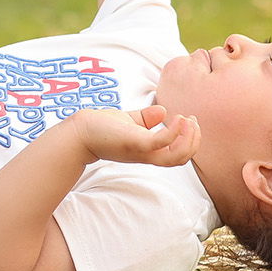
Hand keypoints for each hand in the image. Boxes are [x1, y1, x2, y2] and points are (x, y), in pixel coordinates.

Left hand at [71, 105, 200, 167]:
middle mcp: (147, 154)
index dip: (190, 140)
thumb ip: (145, 119)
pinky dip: (174, 133)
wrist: (77, 133)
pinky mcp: (134, 143)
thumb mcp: (129, 121)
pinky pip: (161, 143)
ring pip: (176, 157)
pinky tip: (176, 118)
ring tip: (188, 121)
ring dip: (189, 140)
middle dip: (194, 140)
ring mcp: (141, 151)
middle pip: (182, 158)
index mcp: (148, 150)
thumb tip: (163, 111)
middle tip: (193, 121)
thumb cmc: (101, 128)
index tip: (190, 121)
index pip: (178, 154)